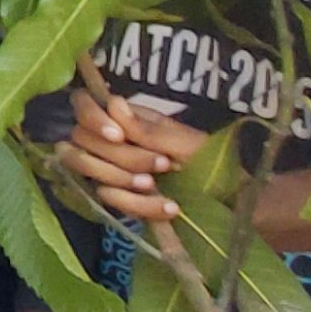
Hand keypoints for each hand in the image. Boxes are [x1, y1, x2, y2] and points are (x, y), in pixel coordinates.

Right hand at [57, 90, 206, 221]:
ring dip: (122, 182)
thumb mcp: (183, 141)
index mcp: (126, 118)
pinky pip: (111, 201)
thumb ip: (146, 128)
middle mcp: (111, 141)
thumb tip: (114, 103)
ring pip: (90, 173)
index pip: (83, 106)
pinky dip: (140, 206)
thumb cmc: (209, 161)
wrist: (229, 199)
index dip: (92, 119)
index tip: (118, 135)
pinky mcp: (119, 197)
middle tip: (160, 165)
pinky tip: (168, 208)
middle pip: (81, 141)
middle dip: (118, 157)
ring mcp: (111, 169)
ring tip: (156, 187)